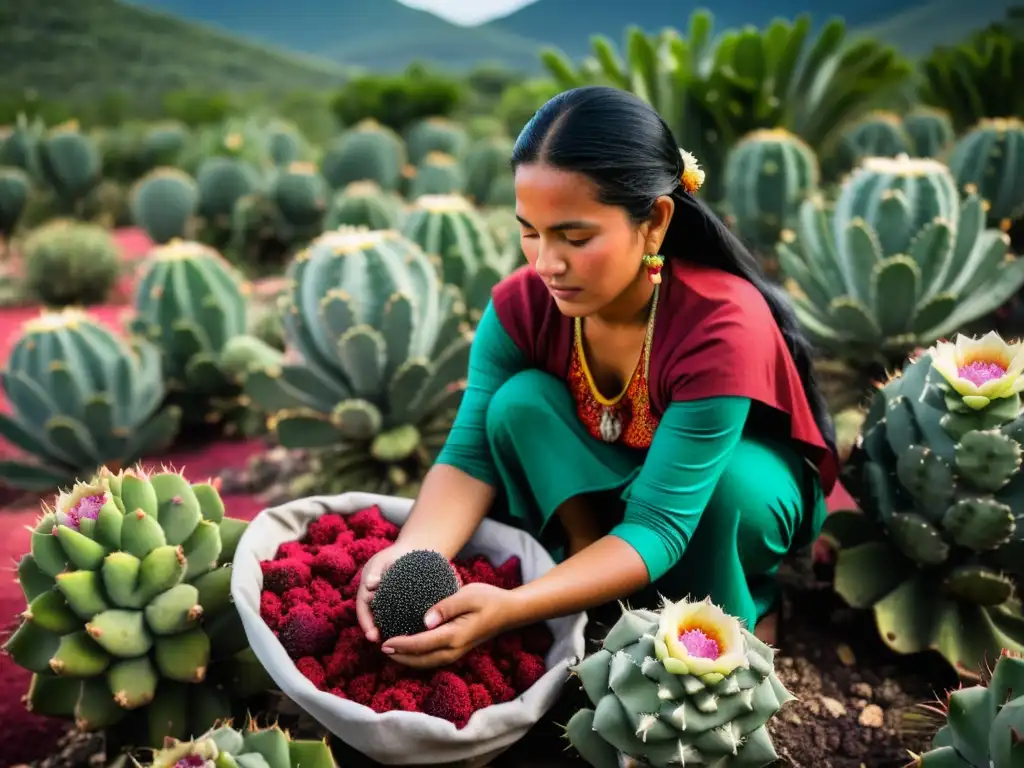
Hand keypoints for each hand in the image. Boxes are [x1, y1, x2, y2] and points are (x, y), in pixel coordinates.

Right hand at [355, 543, 412, 642]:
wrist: (413, 552)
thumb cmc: (392, 556)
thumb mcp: (380, 561)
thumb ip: (374, 572)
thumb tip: (370, 585)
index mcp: (366, 594)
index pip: (363, 612)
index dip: (366, 625)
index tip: (371, 636)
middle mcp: (376, 603)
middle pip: (375, 622)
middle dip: (379, 635)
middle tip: (385, 645)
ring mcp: (390, 606)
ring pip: (389, 622)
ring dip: (392, 633)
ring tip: (400, 643)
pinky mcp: (406, 606)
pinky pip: (404, 617)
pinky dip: (406, 625)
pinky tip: (415, 633)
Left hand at [382, 582, 514, 668]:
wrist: (508, 612)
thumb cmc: (488, 599)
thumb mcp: (468, 595)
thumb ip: (446, 606)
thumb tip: (425, 620)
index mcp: (455, 636)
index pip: (422, 644)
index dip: (402, 645)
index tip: (385, 642)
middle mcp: (454, 649)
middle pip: (421, 659)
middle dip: (400, 657)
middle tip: (382, 648)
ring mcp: (457, 653)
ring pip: (427, 663)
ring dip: (408, 660)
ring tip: (391, 651)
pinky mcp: (457, 650)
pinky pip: (433, 659)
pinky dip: (418, 657)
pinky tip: (409, 649)